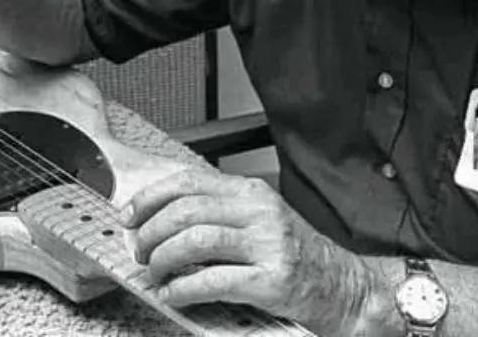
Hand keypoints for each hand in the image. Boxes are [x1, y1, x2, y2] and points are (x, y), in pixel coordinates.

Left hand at [122, 169, 369, 335]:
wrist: (348, 289)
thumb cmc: (302, 258)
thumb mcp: (262, 223)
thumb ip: (222, 216)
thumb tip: (165, 221)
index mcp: (253, 194)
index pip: (190, 182)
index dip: (151, 197)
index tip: (129, 215)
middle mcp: (260, 213)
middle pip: (187, 210)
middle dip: (151, 232)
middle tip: (139, 252)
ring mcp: (268, 246)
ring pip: (196, 241)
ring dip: (164, 259)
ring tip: (155, 273)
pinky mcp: (273, 281)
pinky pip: (214, 281)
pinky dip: (184, 289)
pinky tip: (173, 296)